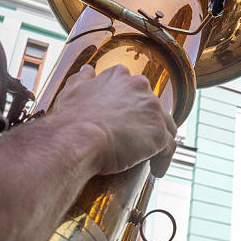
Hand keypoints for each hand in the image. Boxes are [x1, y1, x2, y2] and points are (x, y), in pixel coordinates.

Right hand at [54, 64, 176, 176]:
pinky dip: (164, 160)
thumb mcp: (72, 91)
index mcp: (120, 77)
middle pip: (153, 106)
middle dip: (147, 122)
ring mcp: (152, 110)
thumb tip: (87, 70)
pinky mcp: (159, 133)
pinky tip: (156, 171)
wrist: (76, 140)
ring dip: (160, 140)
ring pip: (166, 125)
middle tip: (137, 141)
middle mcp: (140, 87)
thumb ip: (82, 79)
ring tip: (151, 157)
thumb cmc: (70, 119)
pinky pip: (169, 148)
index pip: (134, 89)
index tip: (127, 120)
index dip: (133, 106)